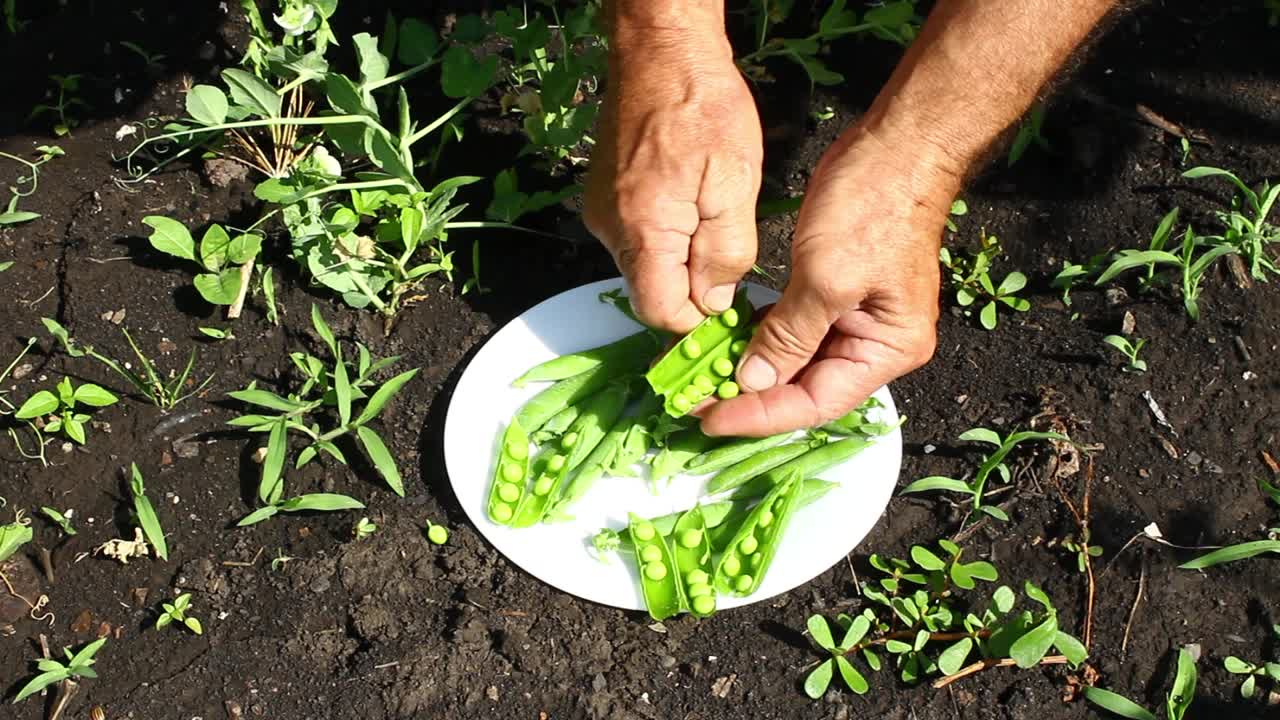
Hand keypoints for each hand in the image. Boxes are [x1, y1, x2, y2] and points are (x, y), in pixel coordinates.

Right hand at [583, 29, 762, 331]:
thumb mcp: (735, 183)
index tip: (729, 302)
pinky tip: (689, 197)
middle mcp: (610, 229)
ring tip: (710, 210)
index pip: (660, 312)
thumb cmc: (703, 106)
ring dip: (681, 255)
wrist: (660, 51)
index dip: (697, 317)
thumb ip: (726, 252)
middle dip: (691, 284)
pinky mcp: (602, 197)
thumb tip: (713, 302)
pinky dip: (665, 233)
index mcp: (642, 230)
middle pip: (651, 290)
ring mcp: (601, 213)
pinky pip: (636, 237)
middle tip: (728, 248)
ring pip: (645, 264)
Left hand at [699, 126, 960, 436]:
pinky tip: (727, 344)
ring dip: (753, 372)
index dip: (761, 416)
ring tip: (704, 380)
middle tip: (697, 403)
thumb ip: (789, 336)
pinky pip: (797, 332)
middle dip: (753, 399)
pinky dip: (763, 340)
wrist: (899, 145)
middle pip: (807, 390)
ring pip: (798, 364)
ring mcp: (858, 321)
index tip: (710, 418)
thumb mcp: (825, 278)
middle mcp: (877, 346)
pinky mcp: (837, 296)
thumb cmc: (872, 207)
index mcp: (888, 350)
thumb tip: (752, 382)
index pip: (816, 403)